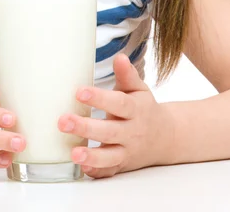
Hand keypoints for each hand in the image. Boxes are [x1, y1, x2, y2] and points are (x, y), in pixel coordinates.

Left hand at [58, 54, 173, 178]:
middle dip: (86, 128)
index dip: (99, 98)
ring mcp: (127, 151)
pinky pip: (110, 172)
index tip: (79, 92)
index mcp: (135, 110)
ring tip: (73, 153)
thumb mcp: (139, 89)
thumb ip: (127, 75)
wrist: (166, 137)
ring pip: (110, 156)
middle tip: (63, 121)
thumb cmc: (144, 108)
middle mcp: (132, 132)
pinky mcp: (122, 165)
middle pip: (109, 131)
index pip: (118, 104)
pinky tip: (82, 168)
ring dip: (91, 156)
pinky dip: (97, 172)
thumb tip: (120, 57)